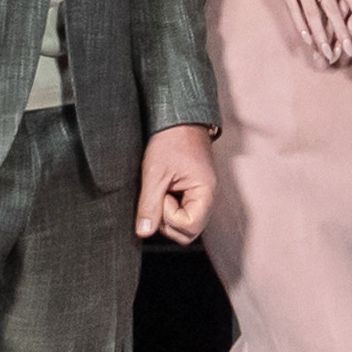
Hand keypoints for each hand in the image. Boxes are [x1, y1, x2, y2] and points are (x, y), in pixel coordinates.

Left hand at [137, 126, 215, 243]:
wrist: (179, 119)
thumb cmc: (172, 140)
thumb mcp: (155, 173)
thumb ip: (149, 205)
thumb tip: (144, 232)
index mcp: (205, 192)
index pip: (190, 227)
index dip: (170, 217)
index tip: (162, 196)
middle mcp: (208, 198)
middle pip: (189, 232)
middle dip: (168, 221)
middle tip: (159, 197)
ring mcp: (201, 196)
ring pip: (184, 224)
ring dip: (168, 214)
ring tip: (161, 190)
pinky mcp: (193, 192)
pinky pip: (183, 212)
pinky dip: (170, 207)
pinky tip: (164, 190)